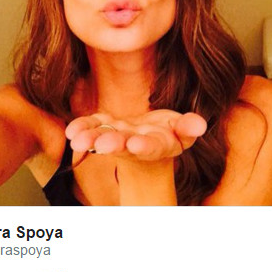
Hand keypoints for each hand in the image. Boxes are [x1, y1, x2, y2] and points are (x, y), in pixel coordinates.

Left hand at [65, 110, 206, 161]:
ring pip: (103, 139)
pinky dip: (81, 128)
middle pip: (123, 146)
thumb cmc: (169, 132)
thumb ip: (189, 127)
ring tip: (78, 141)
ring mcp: (117, 137)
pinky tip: (71, 131)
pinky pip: (91, 127)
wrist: (147, 140)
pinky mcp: (103, 127)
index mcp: (157, 146)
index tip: (136, 144)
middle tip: (101, 146)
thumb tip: (200, 124)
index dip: (144, 146)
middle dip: (113, 144)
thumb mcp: (183, 129)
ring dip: (91, 139)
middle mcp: (134, 145)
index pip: (152, 147)